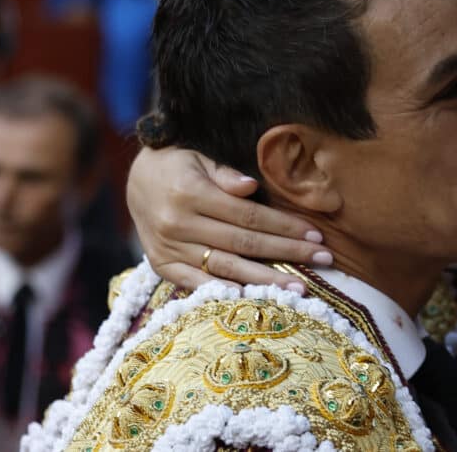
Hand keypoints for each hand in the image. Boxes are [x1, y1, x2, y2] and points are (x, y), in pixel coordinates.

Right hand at [127, 146, 333, 291]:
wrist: (133, 180)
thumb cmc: (178, 165)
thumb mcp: (199, 158)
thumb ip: (225, 174)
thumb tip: (251, 187)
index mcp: (191, 193)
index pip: (248, 215)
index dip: (284, 226)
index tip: (316, 234)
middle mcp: (178, 224)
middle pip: (244, 244)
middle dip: (287, 253)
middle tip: (323, 260)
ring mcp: (169, 249)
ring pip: (226, 268)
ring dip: (265, 280)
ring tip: (298, 289)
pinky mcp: (163, 266)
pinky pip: (197, 284)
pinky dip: (225, 293)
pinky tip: (254, 300)